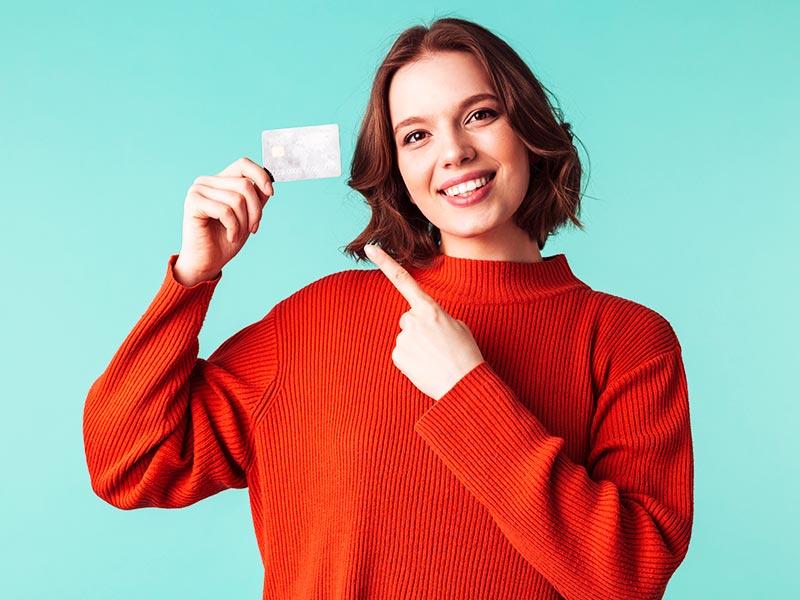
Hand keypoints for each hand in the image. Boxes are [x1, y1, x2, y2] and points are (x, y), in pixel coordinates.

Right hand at [173, 157, 274, 285]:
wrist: (207, 262)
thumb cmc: (226, 240)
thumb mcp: (248, 215)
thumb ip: (256, 197)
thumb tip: (269, 180)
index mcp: (220, 181)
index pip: (244, 164)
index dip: (261, 176)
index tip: (271, 193)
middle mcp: (207, 181)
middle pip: (244, 184)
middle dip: (256, 211)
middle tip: (253, 229)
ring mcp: (198, 190)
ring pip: (237, 199)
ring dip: (244, 222)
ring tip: (237, 235)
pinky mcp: (193, 202)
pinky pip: (225, 210)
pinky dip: (233, 227)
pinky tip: (231, 236)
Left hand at [364, 244, 484, 400]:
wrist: (463, 384)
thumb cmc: (465, 354)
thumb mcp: (457, 326)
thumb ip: (435, 317)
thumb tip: (422, 323)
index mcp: (430, 308)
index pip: (404, 280)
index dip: (385, 262)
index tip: (370, 248)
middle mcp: (413, 320)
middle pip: (408, 319)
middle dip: (419, 330)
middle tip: (438, 345)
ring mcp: (403, 338)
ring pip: (406, 338)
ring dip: (417, 347)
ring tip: (435, 358)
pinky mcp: (397, 356)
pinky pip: (402, 355)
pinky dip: (412, 361)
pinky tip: (426, 367)